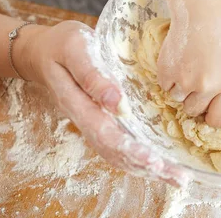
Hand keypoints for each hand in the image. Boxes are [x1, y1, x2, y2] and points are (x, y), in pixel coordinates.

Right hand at [16, 21, 187, 186]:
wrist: (45, 50)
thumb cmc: (63, 44)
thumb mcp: (76, 49)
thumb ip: (92, 75)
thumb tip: (117, 103)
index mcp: (76, 102)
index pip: (103, 132)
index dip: (128, 148)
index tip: (152, 159)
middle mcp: (83, 120)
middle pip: (112, 151)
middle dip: (144, 165)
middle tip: (174, 174)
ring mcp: (89, 123)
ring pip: (115, 154)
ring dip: (144, 168)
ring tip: (175, 177)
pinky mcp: (98, 122)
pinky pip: (116, 147)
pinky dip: (136, 159)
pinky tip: (158, 165)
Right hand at [157, 5, 220, 127]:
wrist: (201, 14)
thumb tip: (215, 107)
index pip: (217, 119)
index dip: (211, 116)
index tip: (208, 111)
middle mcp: (206, 87)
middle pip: (193, 110)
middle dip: (193, 101)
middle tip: (195, 83)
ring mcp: (184, 80)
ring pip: (177, 99)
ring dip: (180, 89)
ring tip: (187, 69)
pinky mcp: (166, 72)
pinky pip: (165, 86)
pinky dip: (169, 79)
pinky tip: (178, 63)